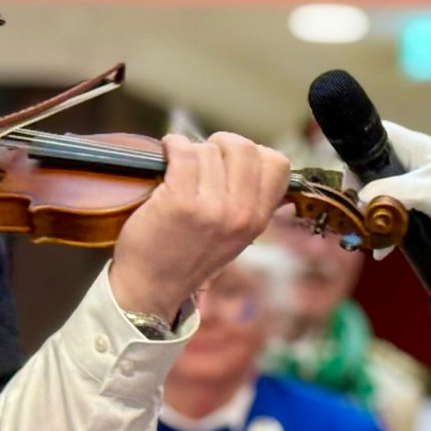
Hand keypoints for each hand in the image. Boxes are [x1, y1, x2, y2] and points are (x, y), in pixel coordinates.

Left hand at [110, 132, 290, 320]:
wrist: (152, 286)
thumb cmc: (188, 255)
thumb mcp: (235, 236)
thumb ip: (249, 202)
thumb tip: (253, 159)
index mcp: (257, 220)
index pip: (277, 164)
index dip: (255, 152)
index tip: (233, 159)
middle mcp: (240, 214)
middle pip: (245, 148)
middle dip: (223, 143)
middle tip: (205, 153)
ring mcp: (211, 209)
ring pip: (209, 150)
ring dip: (192, 149)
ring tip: (180, 164)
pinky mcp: (180, 202)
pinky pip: (184, 152)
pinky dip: (173, 145)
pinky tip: (167, 151)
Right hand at [351, 121, 430, 249]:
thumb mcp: (429, 191)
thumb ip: (394, 191)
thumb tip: (360, 199)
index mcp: (413, 147)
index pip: (375, 134)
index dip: (356, 149)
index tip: (347, 176)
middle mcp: (407, 163)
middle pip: (369, 167)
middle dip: (357, 190)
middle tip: (354, 211)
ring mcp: (408, 186)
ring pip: (375, 193)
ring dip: (368, 214)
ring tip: (364, 233)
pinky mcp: (411, 207)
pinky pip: (387, 214)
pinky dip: (382, 229)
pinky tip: (379, 248)